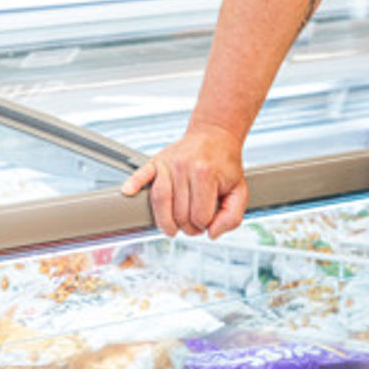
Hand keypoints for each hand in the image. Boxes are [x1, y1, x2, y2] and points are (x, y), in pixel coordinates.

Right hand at [121, 124, 248, 238]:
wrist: (216, 135)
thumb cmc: (226, 165)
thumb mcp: (240, 190)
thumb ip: (232, 216)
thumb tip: (212, 233)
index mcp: (206, 173)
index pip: (199, 216)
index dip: (204, 224)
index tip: (207, 220)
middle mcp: (184, 167)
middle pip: (179, 213)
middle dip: (186, 226)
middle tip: (193, 225)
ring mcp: (169, 163)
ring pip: (160, 201)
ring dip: (165, 222)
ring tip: (172, 229)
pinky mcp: (157, 160)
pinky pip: (142, 174)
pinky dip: (134, 184)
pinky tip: (128, 192)